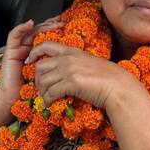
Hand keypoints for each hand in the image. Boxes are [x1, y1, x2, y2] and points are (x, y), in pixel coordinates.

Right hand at [0, 17, 62, 105]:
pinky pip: (13, 36)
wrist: (13, 101)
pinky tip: (30, 24)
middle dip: (50, 26)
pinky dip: (21, 28)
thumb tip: (75, 63)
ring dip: (40, 26)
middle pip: (39, 33)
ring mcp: (18, 49)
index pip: (47, 38)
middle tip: (61, 21)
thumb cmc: (32, 92)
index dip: (55, 31)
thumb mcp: (49, 78)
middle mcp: (28, 50)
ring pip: (29, 32)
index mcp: (38, 55)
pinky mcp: (9, 51)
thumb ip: (58, 69)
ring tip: (51, 23)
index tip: (66, 26)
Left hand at [28, 41, 145, 109]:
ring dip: (42, 91)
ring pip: (43, 80)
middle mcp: (68, 59)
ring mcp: (69, 70)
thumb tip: (69, 71)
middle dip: (37, 78)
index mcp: (73, 51)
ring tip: (46, 98)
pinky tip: (50, 104)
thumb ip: (78, 63)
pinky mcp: (71, 84)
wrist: (119, 86)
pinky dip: (48, 100)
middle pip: (40, 66)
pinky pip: (51, 92)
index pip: (46, 45)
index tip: (30, 61)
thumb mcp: (91, 63)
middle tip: (40, 88)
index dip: (34, 53)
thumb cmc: (110, 77)